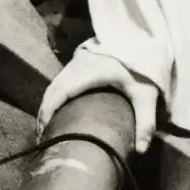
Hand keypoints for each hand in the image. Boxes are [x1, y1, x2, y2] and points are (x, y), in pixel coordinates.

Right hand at [36, 47, 158, 153]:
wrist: (143, 37)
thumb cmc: (144, 65)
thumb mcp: (146, 93)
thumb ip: (145, 120)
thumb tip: (141, 151)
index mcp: (88, 72)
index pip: (59, 92)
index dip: (47, 113)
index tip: (42, 134)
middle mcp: (78, 64)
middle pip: (52, 89)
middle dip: (44, 113)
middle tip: (43, 137)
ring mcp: (78, 59)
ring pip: (55, 83)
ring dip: (49, 104)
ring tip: (48, 127)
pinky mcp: (81, 58)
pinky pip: (61, 79)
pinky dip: (56, 95)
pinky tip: (59, 109)